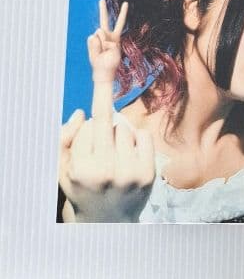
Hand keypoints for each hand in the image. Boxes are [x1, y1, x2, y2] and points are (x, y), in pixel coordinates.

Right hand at [58, 0, 155, 221]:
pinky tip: (127, 158)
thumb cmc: (81, 187)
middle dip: (102, 125)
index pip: (87, 125)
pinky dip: (136, 139)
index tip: (103, 56)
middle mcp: (104, 172)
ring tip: (111, 159)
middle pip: (106, 122)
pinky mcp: (147, 175)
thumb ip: (64, 139)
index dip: (92, 113)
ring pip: (124, 128)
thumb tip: (82, 112)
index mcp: (79, 169)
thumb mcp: (61, 168)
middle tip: (101, 140)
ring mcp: (128, 174)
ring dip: (118, 134)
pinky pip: (142, 136)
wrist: (106, 222)